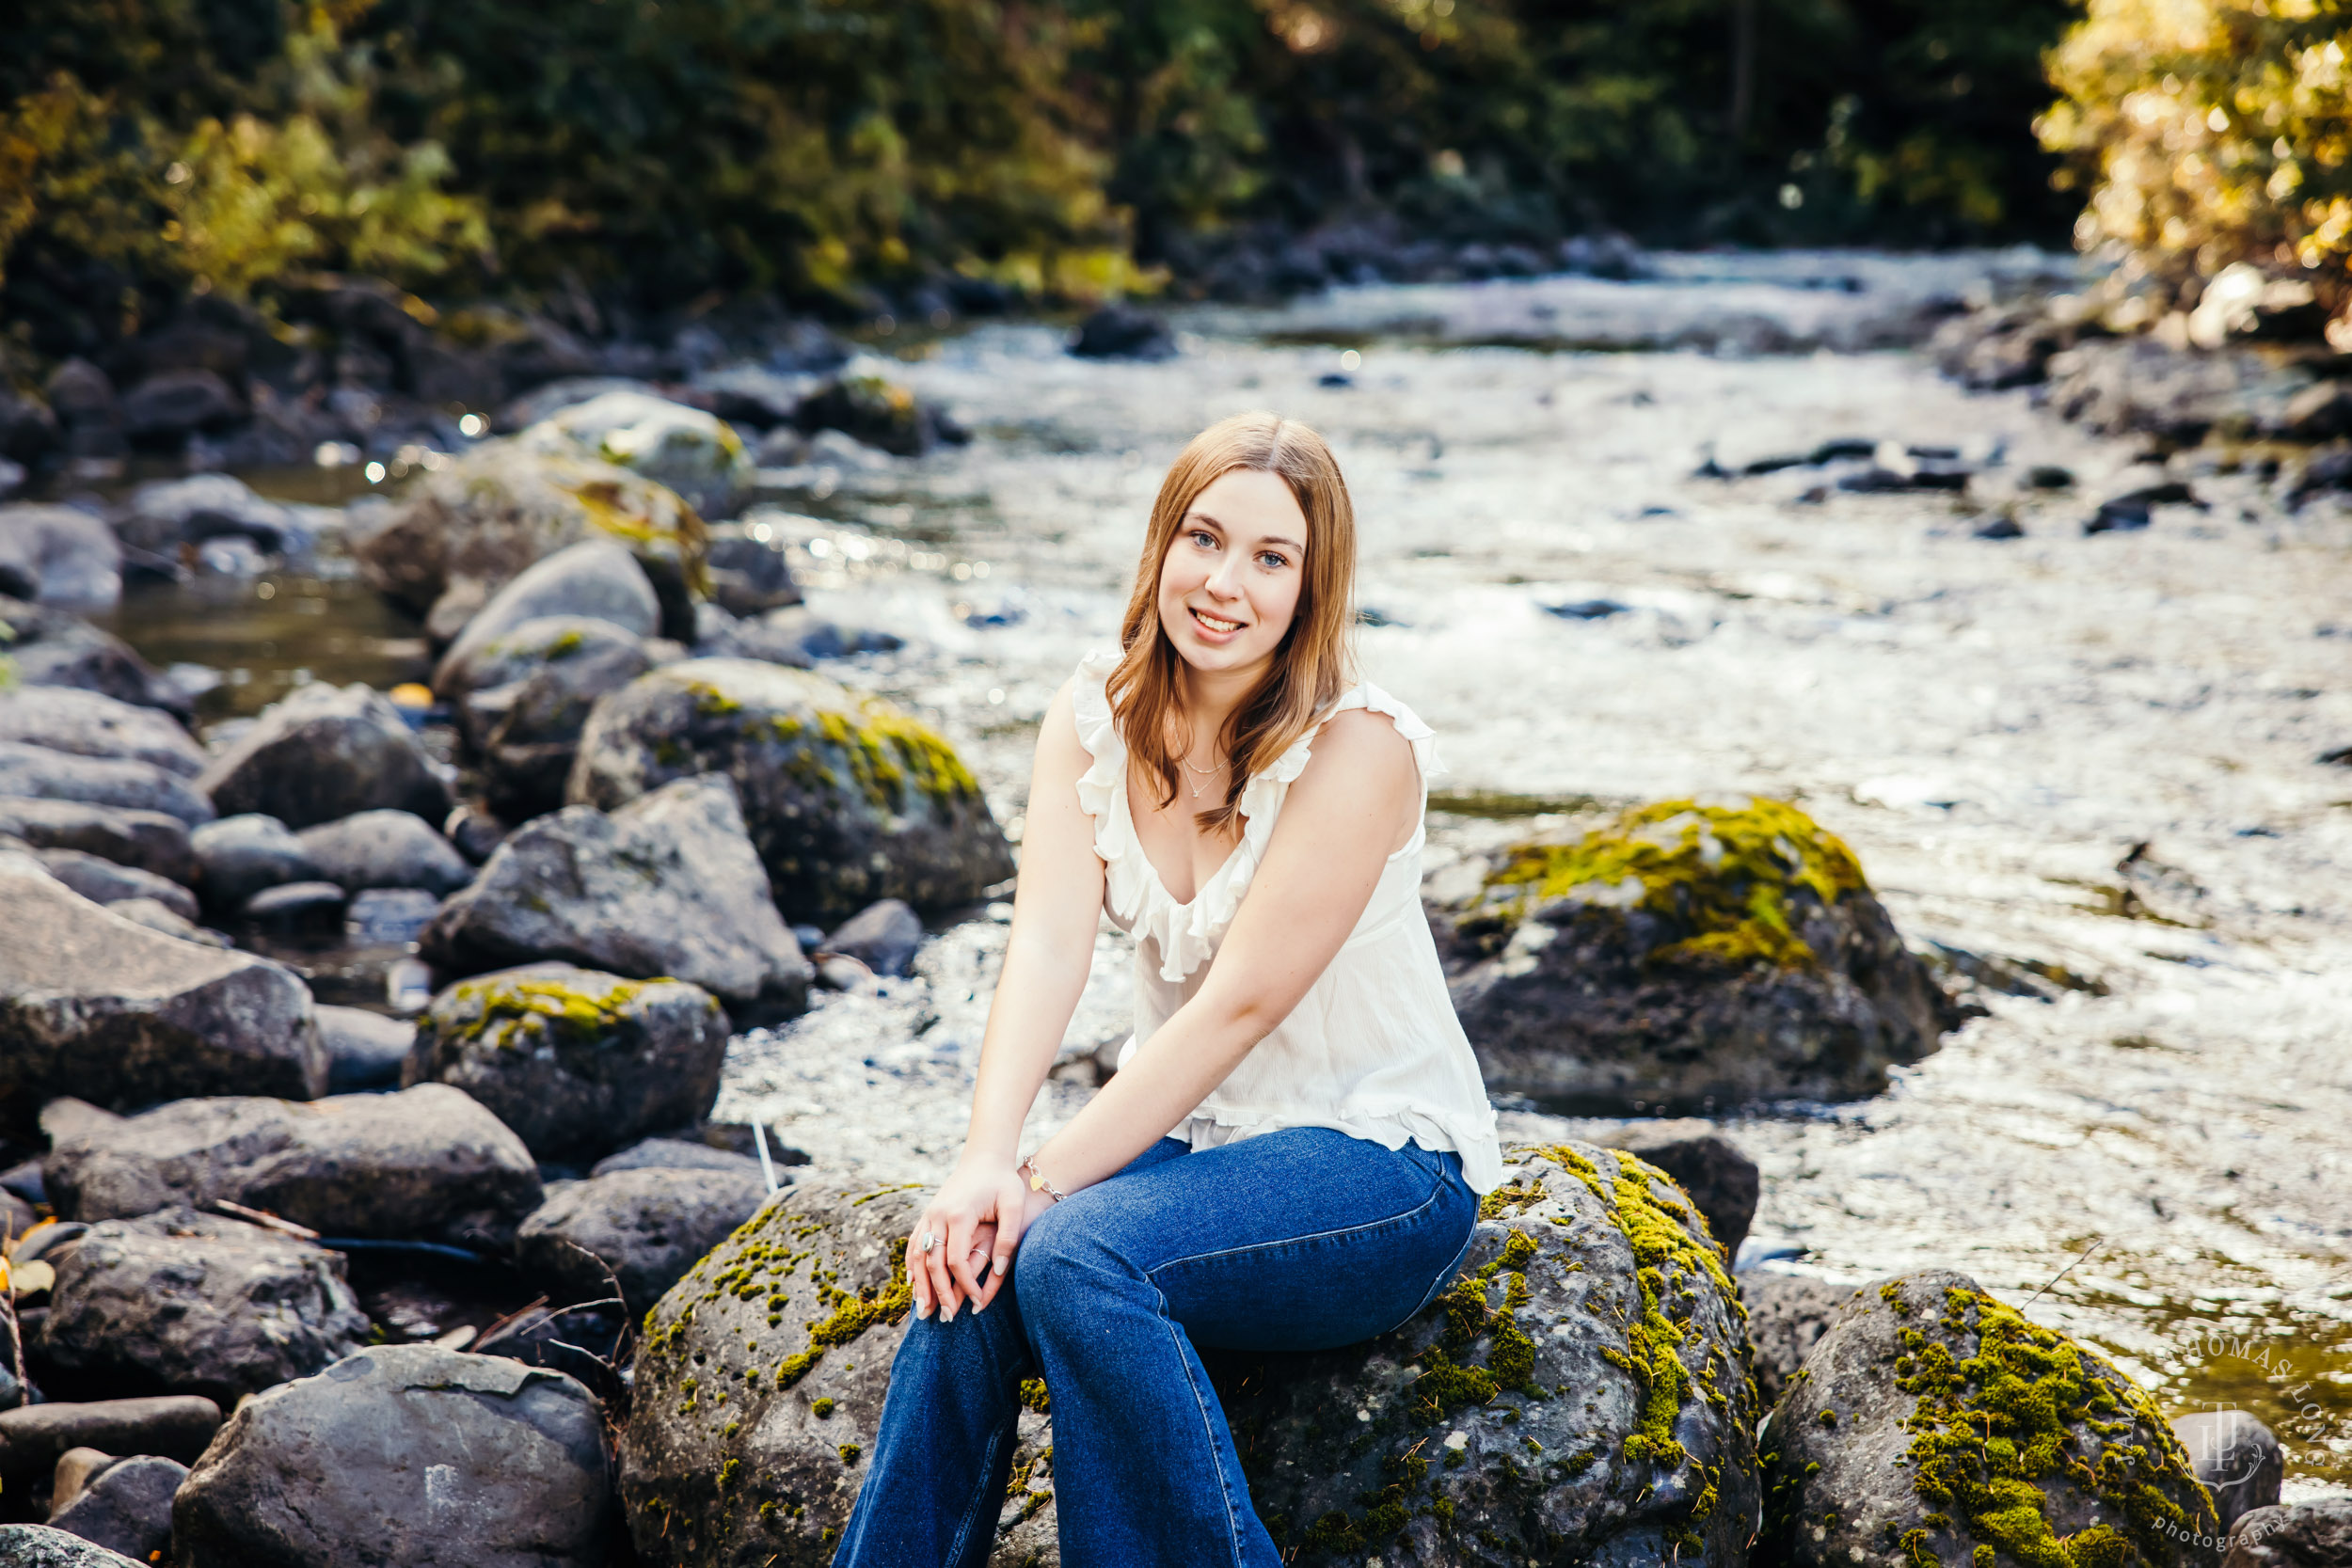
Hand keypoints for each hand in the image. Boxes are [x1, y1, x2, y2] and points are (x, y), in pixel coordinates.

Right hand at [907, 1158, 1030, 1320]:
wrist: (984, 1156)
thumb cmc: (1003, 1181)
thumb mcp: (1013, 1205)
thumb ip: (1008, 1237)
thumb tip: (997, 1270)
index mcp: (960, 1214)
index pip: (956, 1260)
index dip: (965, 1285)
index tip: (976, 1302)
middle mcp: (939, 1215)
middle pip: (933, 1263)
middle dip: (939, 1293)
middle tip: (947, 1318)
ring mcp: (930, 1214)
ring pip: (918, 1256)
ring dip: (920, 1285)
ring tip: (924, 1310)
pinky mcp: (927, 1214)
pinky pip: (914, 1244)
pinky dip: (912, 1265)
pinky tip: (914, 1283)